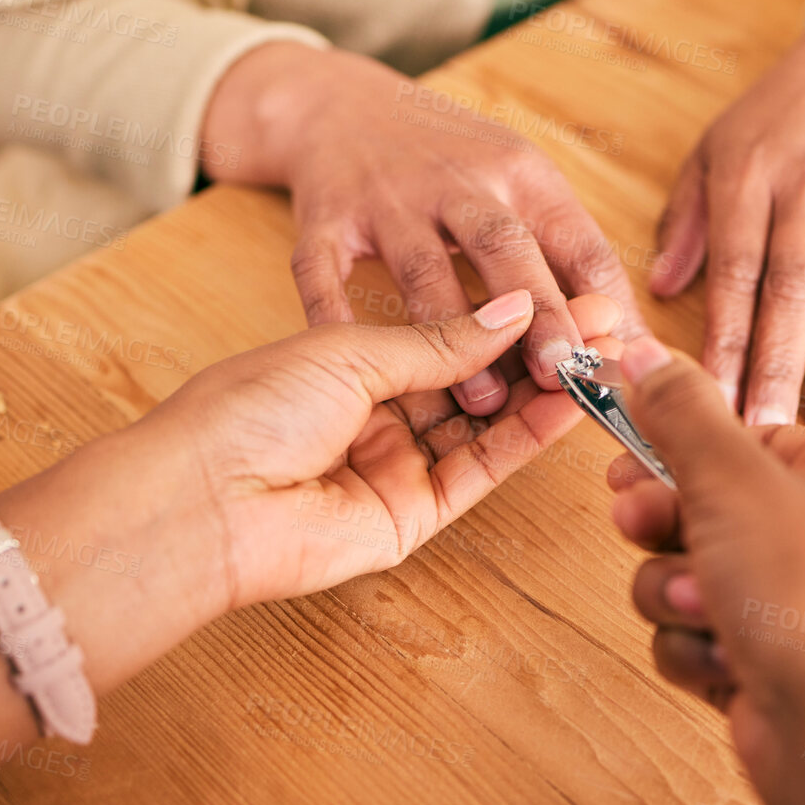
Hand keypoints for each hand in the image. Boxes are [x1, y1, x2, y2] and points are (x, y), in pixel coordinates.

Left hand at [0, 291, 621, 692]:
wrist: (204, 496)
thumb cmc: (250, 408)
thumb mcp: (351, 351)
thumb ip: (441, 340)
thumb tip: (513, 311)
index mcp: (353, 363)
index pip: (449, 334)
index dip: (505, 313)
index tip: (559, 289)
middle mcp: (380, 414)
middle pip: (477, 380)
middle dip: (537, 349)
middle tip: (600, 322)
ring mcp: (399, 465)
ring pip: (488, 425)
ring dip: (542, 390)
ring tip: (598, 354)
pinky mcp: (414, 515)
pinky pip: (480, 469)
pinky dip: (524, 436)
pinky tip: (566, 402)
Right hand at [201, 42, 647, 415]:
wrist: (340, 105)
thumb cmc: (448, 159)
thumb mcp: (518, 181)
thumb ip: (570, 255)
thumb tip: (634, 340)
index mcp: (520, 172)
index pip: (576, 238)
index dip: (604, 301)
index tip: (625, 359)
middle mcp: (456, 180)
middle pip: (505, 247)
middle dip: (538, 312)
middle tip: (562, 373)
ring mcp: (388, 198)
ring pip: (423, 269)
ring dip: (451, 333)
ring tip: (481, 398)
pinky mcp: (327, 216)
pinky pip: (325, 270)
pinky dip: (335, 314)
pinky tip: (361, 360)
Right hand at [606, 338, 804, 804]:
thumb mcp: (740, 484)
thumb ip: (684, 416)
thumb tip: (645, 355)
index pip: (739, 435)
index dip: (672, 450)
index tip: (623, 464)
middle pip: (703, 504)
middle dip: (668, 530)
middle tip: (646, 530)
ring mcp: (802, 606)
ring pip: (687, 574)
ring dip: (675, 594)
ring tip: (706, 614)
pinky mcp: (774, 667)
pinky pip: (697, 637)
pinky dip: (695, 651)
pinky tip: (725, 668)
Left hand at [651, 0, 804, 431]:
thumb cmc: (773, 120)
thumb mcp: (712, 151)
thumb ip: (685, 220)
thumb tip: (660, 290)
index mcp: (747, 172)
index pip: (733, 269)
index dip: (725, 339)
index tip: (712, 403)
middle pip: (793, 284)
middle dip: (778, 362)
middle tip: (766, 429)